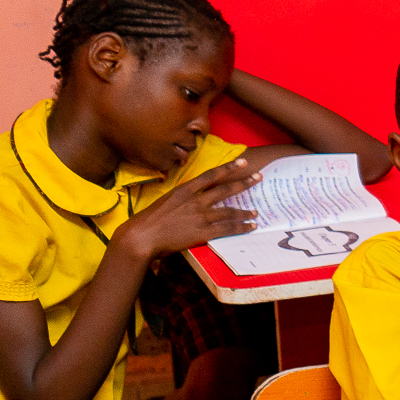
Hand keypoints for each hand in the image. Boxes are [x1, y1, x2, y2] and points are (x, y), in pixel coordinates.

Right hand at [114, 159, 263, 258]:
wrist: (141, 237)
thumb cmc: (148, 221)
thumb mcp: (164, 202)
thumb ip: (181, 199)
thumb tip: (192, 201)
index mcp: (183, 190)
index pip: (210, 175)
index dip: (228, 168)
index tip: (242, 162)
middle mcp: (194, 200)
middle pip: (225, 189)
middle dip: (244, 183)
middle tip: (258, 178)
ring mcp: (200, 216)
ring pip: (229, 211)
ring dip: (245, 211)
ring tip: (255, 212)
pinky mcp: (202, 232)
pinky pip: (227, 228)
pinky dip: (241, 227)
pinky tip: (251, 226)